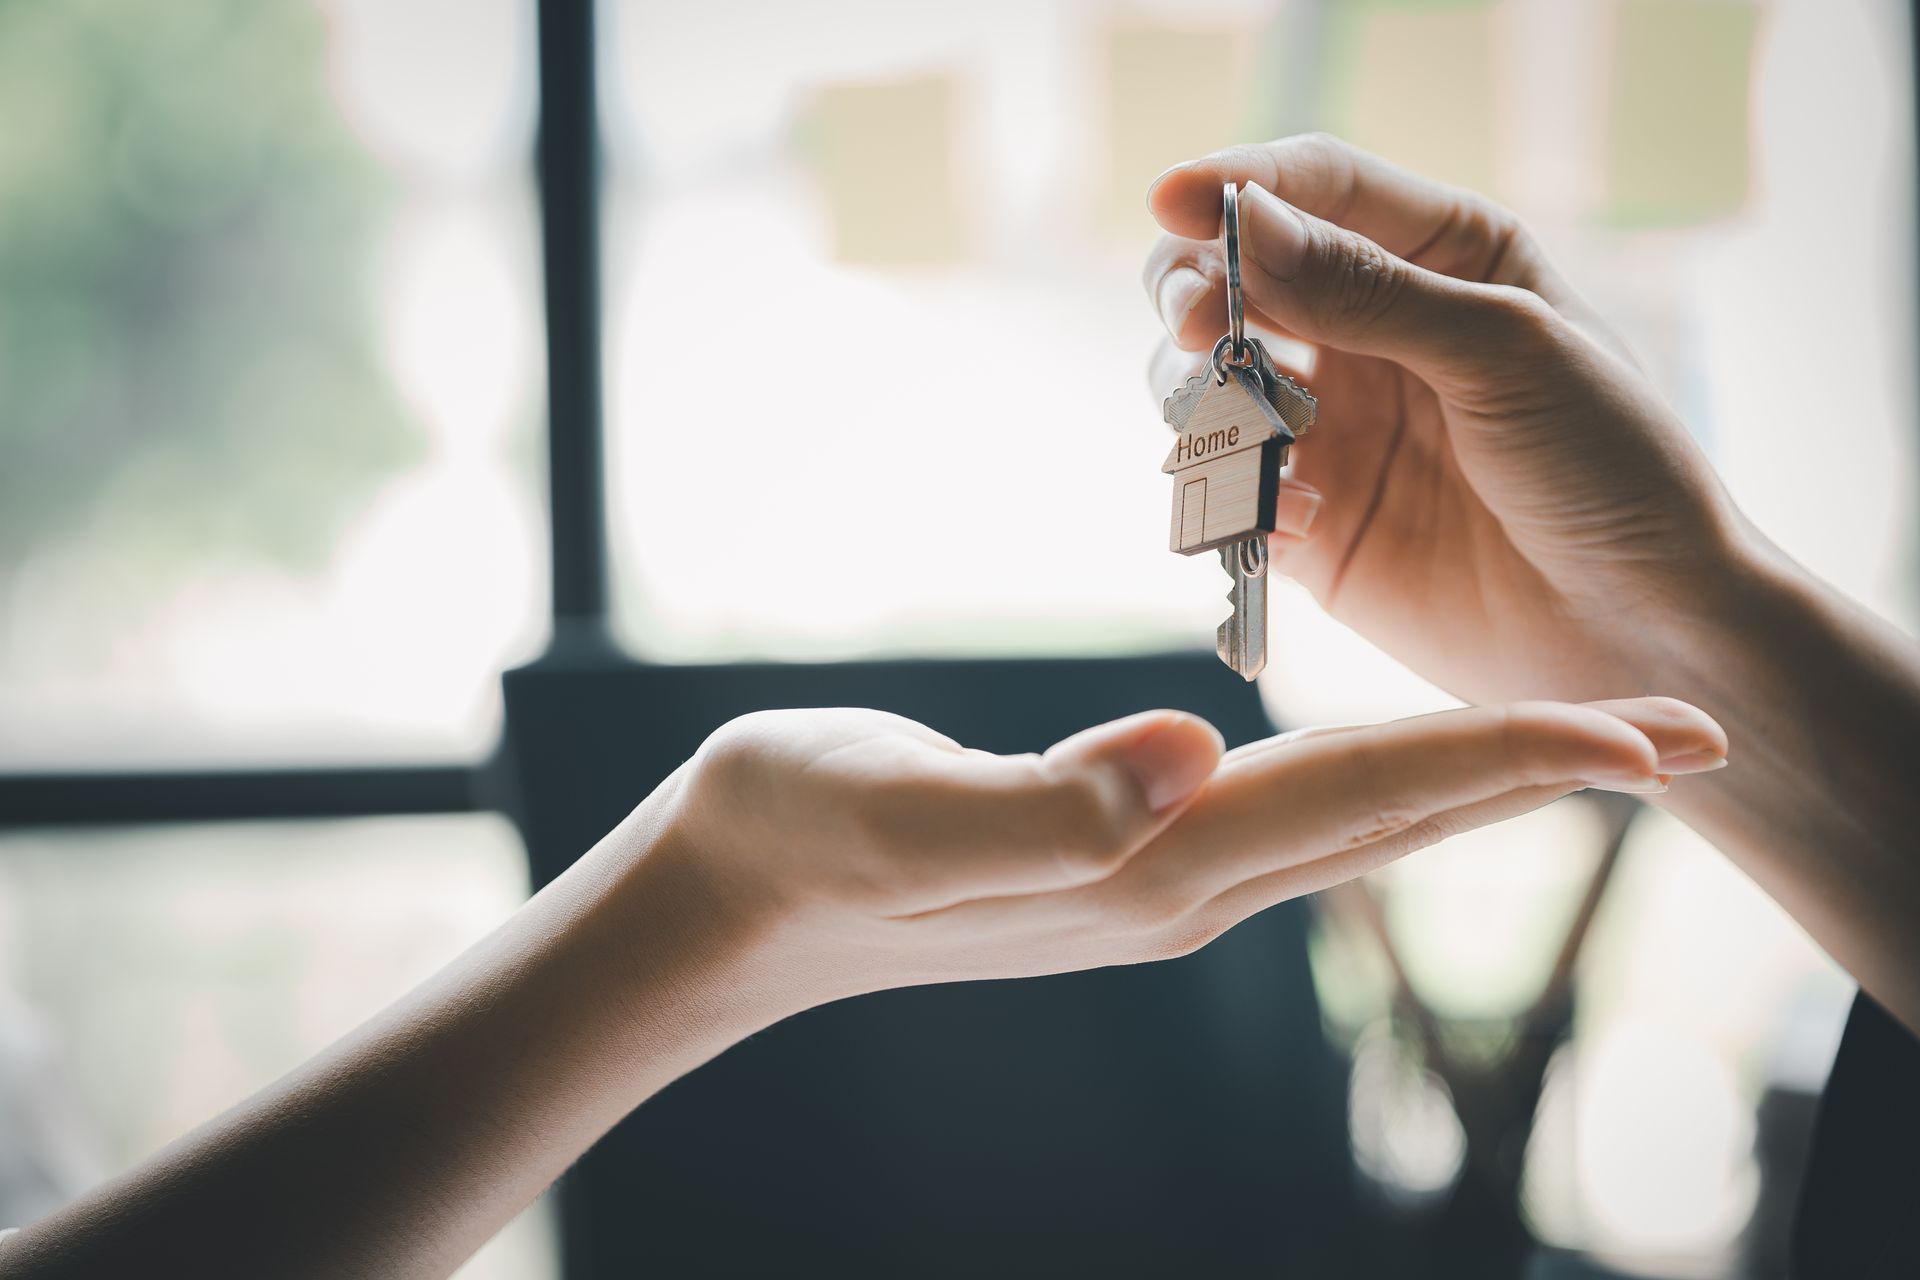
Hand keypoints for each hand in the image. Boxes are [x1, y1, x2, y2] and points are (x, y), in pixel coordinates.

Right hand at [620, 696, 1726, 1008]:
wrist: (727, 904)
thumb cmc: (793, 842)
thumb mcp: (900, 814)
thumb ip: (1042, 806)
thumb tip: (1184, 758)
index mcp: (1148, 861)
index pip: (1363, 798)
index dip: (1506, 759)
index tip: (1641, 735)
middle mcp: (1177, 881)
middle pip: (1398, 817)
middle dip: (1541, 772)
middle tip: (1681, 736)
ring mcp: (1150, 878)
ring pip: (1357, 819)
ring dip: (1476, 775)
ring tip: (1579, 741)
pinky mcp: (1115, 857)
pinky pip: (1287, 812)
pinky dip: (1374, 776)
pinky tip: (1397, 759)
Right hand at [1142, 134, 1743, 705]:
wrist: (1644, 633)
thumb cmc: (1611, 469)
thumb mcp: (1504, 352)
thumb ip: (1367, 289)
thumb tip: (1241, 222)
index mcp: (1442, 258)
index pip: (1315, 188)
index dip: (1235, 185)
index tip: (1167, 199)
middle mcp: (1373, 332)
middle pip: (1234, 275)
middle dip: (1193, 290)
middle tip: (1194, 327)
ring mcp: (1333, 428)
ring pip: (1205, 381)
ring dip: (1197, 396)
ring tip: (1238, 430)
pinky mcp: (1308, 523)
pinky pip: (1225, 491)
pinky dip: (1231, 494)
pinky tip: (1294, 518)